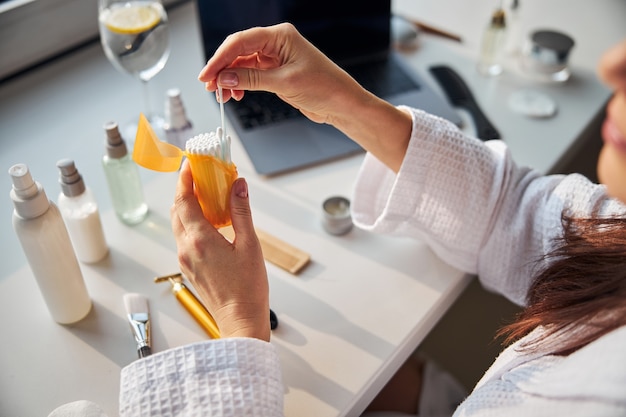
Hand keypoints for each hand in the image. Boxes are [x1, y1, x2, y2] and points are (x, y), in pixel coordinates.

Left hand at [170, 160, 269, 340]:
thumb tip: (238, 185)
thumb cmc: (248, 288)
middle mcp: (187, 248)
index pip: (184, 200)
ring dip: (188, 206)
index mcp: (200, 240)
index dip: (185, 178)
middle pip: (177, 209)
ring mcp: (185, 259)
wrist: (240, 321)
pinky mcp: (189, 268)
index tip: (190, 163)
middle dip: (185, 189)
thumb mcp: (250, 245)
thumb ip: (241, 212)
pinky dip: (192, 222)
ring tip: (207, 195)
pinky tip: (210, 221)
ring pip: (179, 224)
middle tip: (199, 175)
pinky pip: (184, 237)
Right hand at [198, 23, 412, 171]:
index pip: (241, 42)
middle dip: (222, 68)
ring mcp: (275, 57)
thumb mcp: (285, 83)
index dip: (220, 58)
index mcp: (280, 36)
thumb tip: (224, 77)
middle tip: (211, 87)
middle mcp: (276, 43)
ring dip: (230, 78)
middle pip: (238, 50)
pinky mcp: (276, 71)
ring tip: (223, 95)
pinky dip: (241, 83)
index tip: (207, 75)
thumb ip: (252, 79)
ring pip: (242, 64)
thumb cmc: (324, 87)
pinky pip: (251, 74)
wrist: (342, 103)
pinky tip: (236, 94)